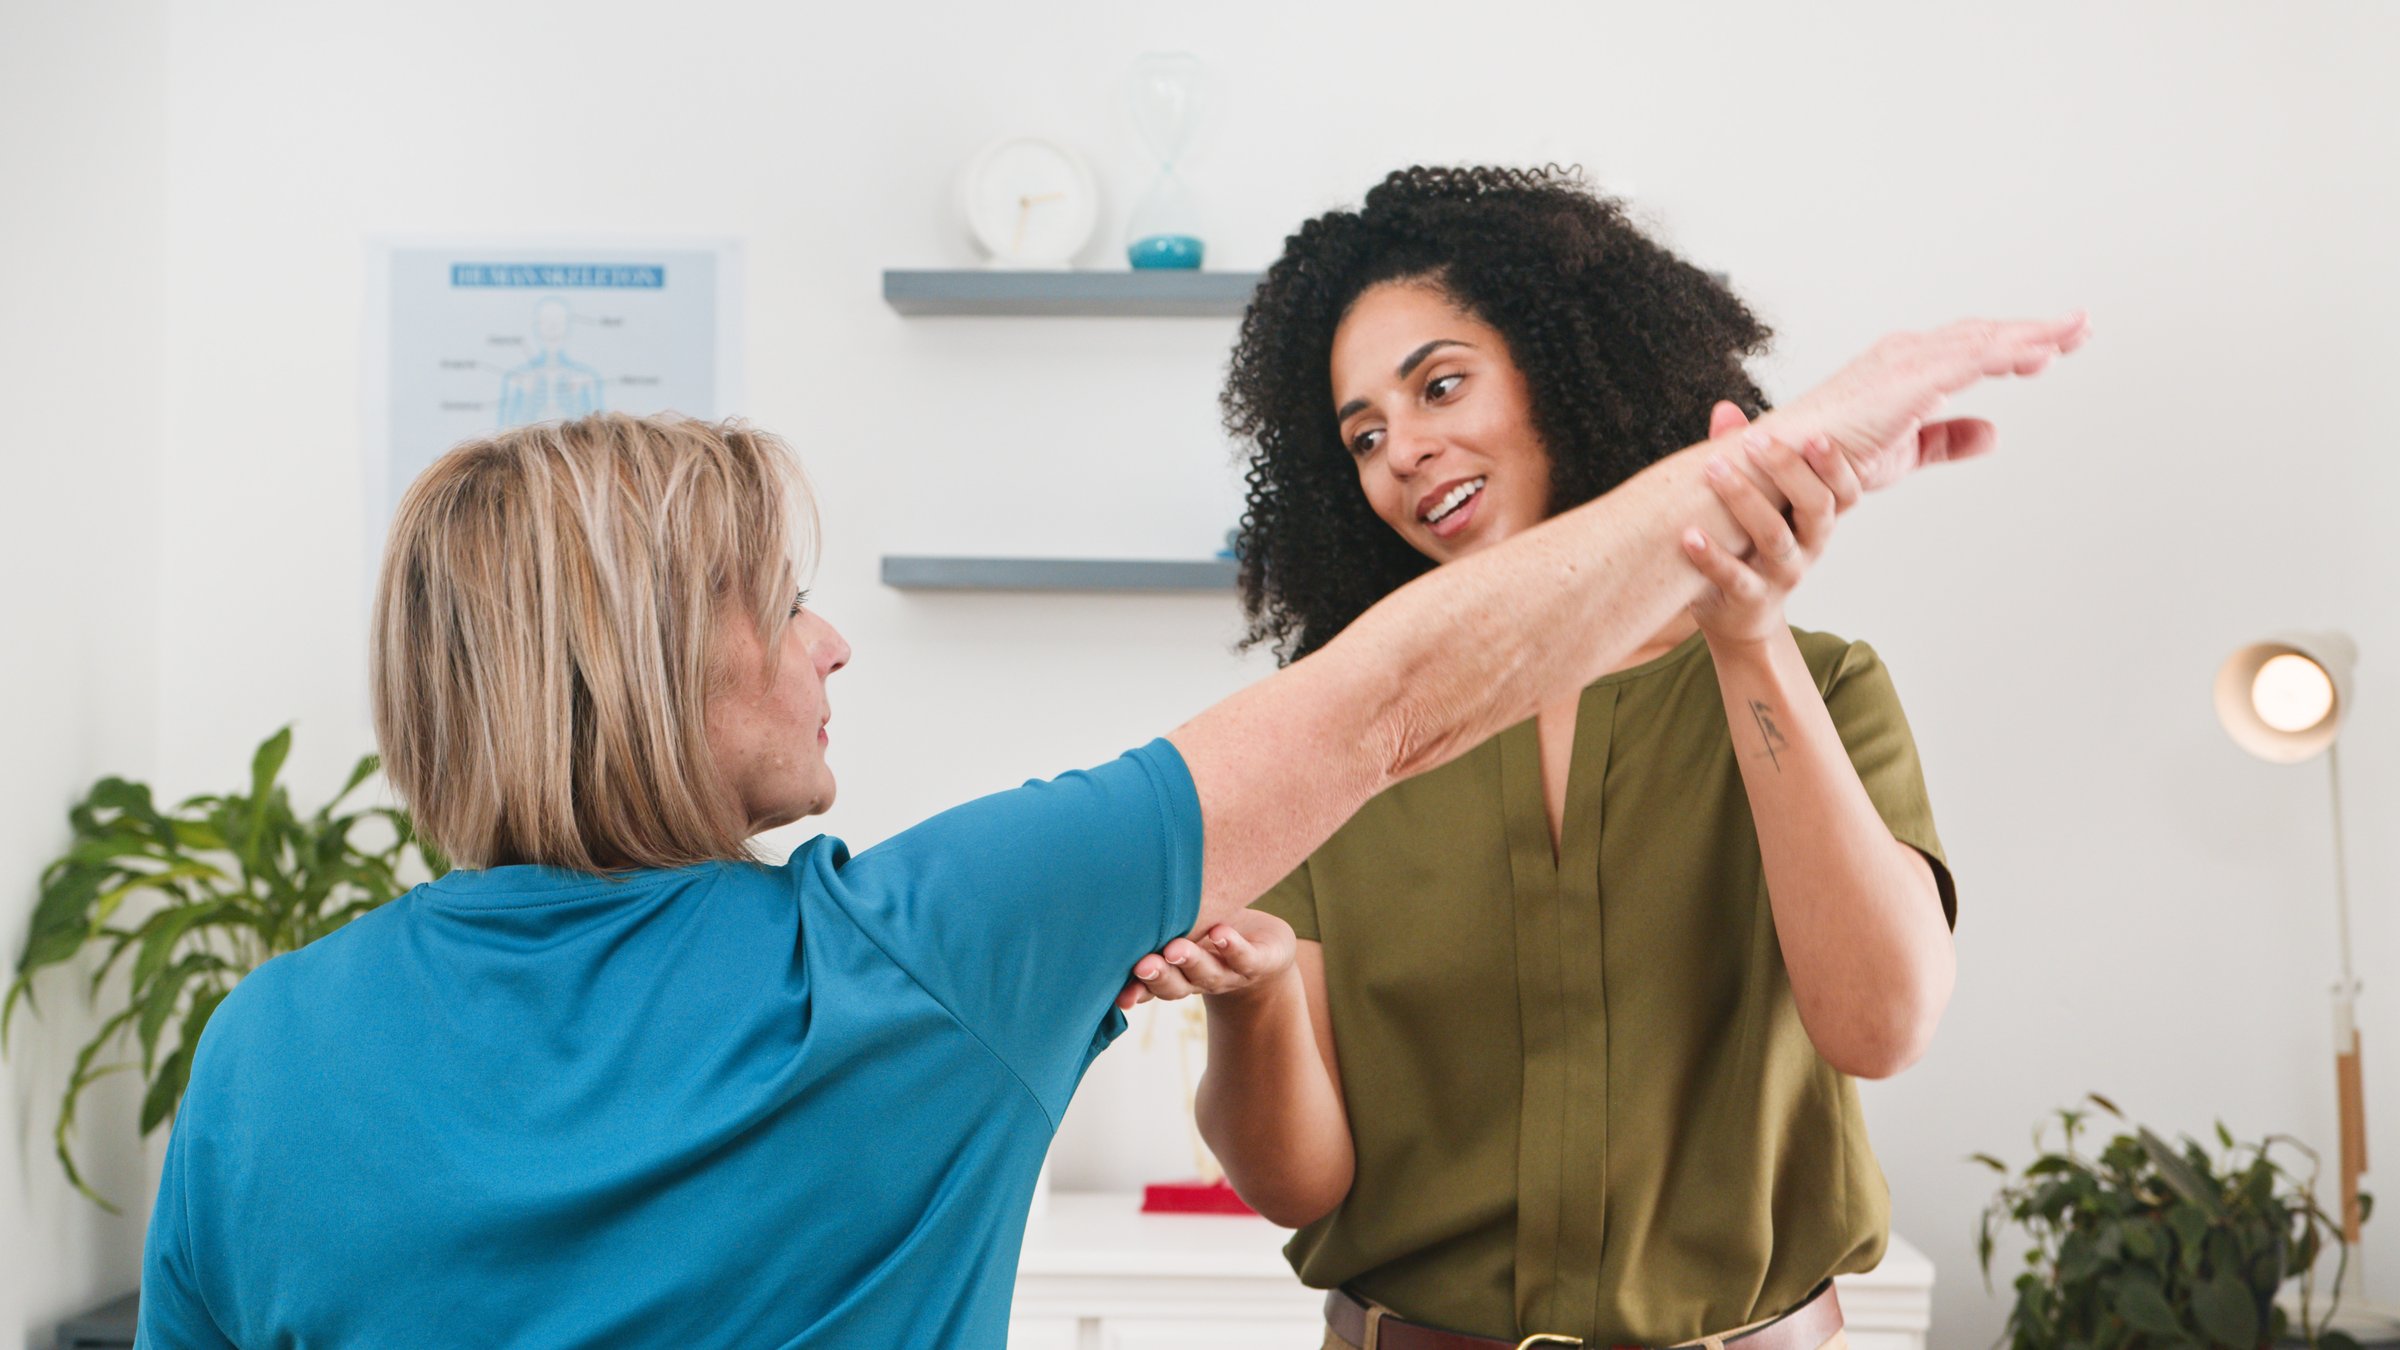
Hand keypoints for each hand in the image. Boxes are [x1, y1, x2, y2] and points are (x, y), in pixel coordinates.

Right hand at [1112, 908, 1297, 1011]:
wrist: (1267, 951)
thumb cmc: (1212, 938)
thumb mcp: (1182, 934)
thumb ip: (1155, 932)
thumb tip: (1110, 915)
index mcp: (1176, 976)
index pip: (1151, 987)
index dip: (1135, 992)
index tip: (1120, 994)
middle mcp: (1200, 980)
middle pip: (1176, 985)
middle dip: (1159, 976)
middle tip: (1143, 966)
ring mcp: (1230, 974)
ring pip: (1209, 974)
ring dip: (1192, 962)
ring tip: (1177, 949)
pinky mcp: (1259, 961)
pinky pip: (1245, 957)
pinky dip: (1232, 947)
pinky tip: (1220, 933)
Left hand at [1682, 419, 1862, 649]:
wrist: (1739, 614)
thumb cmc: (1748, 543)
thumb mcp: (1755, 499)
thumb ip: (1744, 457)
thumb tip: (1725, 410)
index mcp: (1817, 518)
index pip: (1845, 490)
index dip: (1835, 464)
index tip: (1815, 435)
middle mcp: (1809, 546)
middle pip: (1816, 506)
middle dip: (1788, 469)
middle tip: (1755, 440)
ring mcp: (1782, 575)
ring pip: (1775, 537)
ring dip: (1744, 500)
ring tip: (1713, 469)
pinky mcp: (1750, 600)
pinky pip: (1735, 578)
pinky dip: (1712, 556)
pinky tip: (1689, 535)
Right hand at [1753, 313, 2089, 492]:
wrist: (1782, 468)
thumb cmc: (1825, 460)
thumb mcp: (1905, 451)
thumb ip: (1947, 440)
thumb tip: (1993, 433)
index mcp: (1903, 369)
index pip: (1970, 349)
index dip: (2015, 345)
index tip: (2055, 346)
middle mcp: (1906, 355)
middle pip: (1985, 335)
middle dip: (2036, 331)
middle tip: (2080, 327)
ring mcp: (1907, 364)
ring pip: (1985, 341)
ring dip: (2033, 335)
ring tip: (2075, 332)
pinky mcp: (1909, 381)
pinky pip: (1971, 361)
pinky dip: (2010, 353)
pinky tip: (2042, 355)